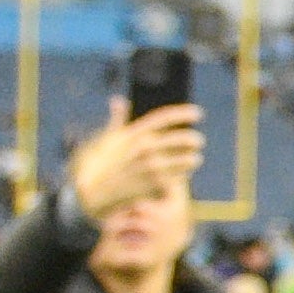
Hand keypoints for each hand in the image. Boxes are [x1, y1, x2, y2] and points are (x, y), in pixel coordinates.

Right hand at [70, 100, 203, 218]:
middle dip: (194, 139)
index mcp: (134, 133)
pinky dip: (183, 175)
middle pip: (182, 138)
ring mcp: (153, 166)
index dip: (183, 113)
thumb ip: (117, 120)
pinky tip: (182, 173)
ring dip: (193, 158)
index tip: (198, 113)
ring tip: (194, 158)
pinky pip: (180, 178)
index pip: (163, 117)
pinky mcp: (158, 184)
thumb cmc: (100, 164)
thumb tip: (118, 100)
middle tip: (199, 140)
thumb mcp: (107, 140)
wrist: (94, 192)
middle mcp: (145, 147)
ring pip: (187, 159)